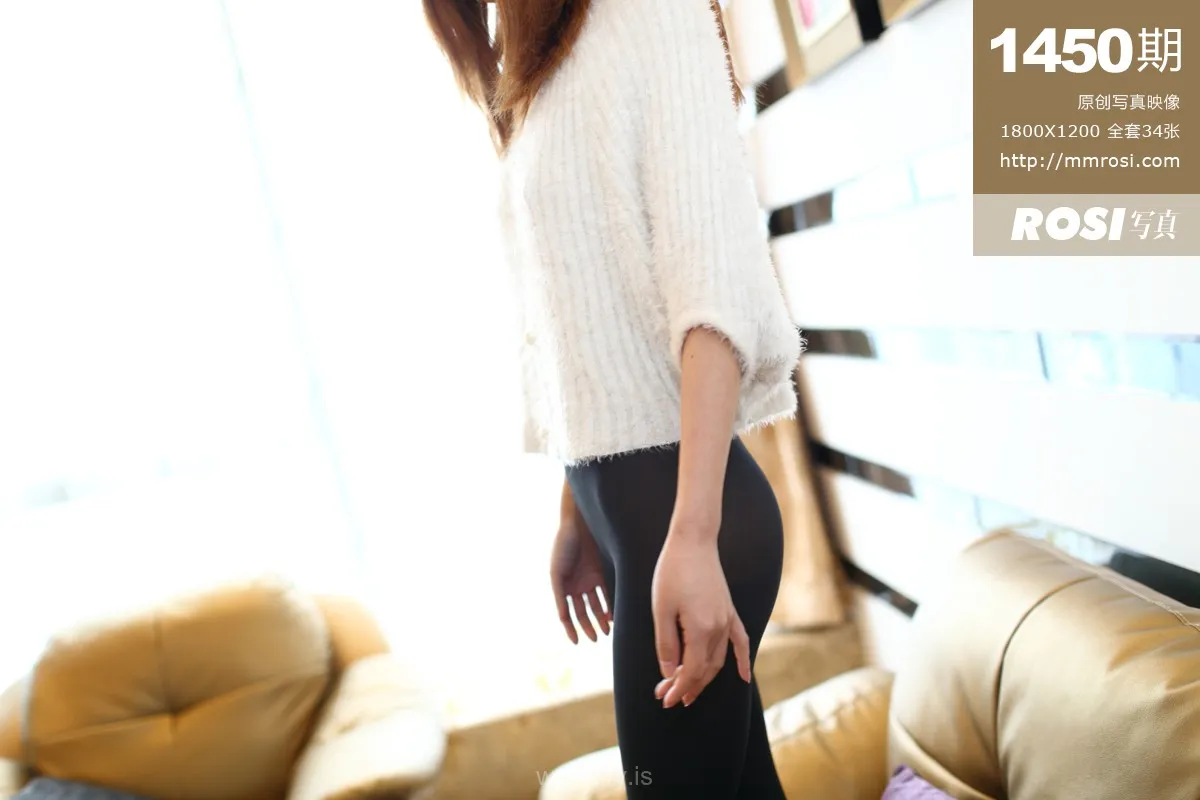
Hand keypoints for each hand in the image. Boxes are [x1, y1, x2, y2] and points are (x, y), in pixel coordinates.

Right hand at [550, 519, 611, 643]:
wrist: (579, 523)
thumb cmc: (563, 546)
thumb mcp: (556, 573)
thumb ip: (559, 595)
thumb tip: (563, 618)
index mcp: (563, 587)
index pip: (567, 614)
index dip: (571, 629)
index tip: (578, 642)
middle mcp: (576, 586)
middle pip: (583, 612)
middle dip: (589, 626)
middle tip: (596, 638)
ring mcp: (589, 579)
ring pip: (596, 605)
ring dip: (601, 618)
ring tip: (607, 630)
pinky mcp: (602, 571)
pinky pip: (608, 592)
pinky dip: (611, 604)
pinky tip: (615, 615)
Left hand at [651, 523, 750, 708]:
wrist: (693, 542)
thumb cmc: (672, 572)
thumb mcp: (661, 609)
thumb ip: (666, 644)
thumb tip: (669, 673)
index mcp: (701, 629)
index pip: (691, 671)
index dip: (677, 687)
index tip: (663, 699)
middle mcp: (720, 628)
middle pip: (705, 669)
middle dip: (686, 686)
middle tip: (667, 697)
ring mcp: (728, 620)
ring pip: (719, 660)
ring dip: (704, 679)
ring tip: (689, 693)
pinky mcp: (730, 611)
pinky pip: (740, 641)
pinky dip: (742, 661)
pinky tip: (743, 678)